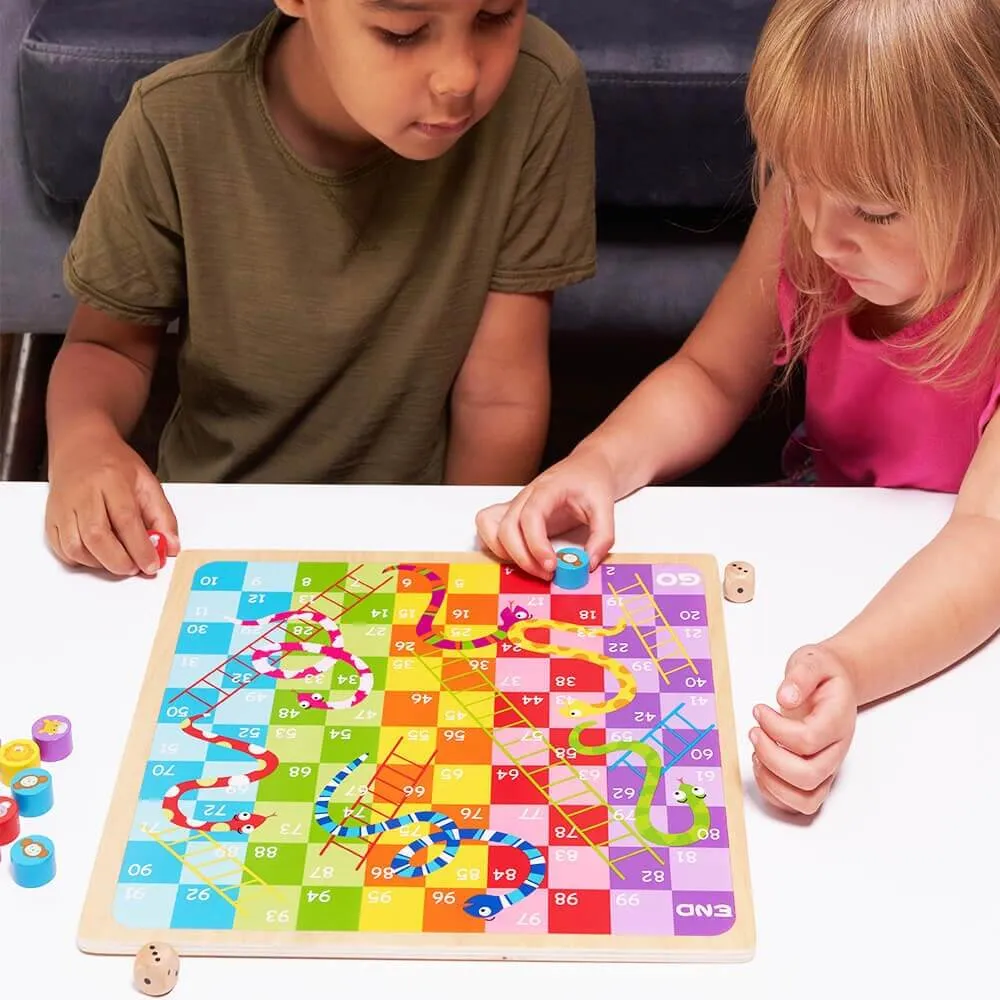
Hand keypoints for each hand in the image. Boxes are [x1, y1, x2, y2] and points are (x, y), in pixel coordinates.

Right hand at [45, 426, 179, 576]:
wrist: (81, 447)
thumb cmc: (114, 464)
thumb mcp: (147, 482)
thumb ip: (162, 515)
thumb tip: (171, 547)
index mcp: (111, 480)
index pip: (126, 519)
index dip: (140, 547)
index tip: (152, 565)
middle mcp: (83, 493)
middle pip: (97, 536)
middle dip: (119, 561)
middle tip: (135, 567)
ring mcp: (63, 506)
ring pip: (76, 547)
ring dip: (100, 563)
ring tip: (119, 561)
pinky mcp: (51, 517)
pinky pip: (62, 549)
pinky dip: (81, 560)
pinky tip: (98, 556)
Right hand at [475, 448, 617, 578]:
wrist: (587, 467)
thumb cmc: (592, 481)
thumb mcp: (606, 506)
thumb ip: (602, 536)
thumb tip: (588, 564)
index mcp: (547, 489)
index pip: (530, 516)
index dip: (536, 544)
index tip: (552, 565)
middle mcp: (525, 496)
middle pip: (506, 528)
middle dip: (523, 557)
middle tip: (548, 573)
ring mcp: (516, 505)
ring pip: (492, 530)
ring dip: (507, 554)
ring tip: (535, 567)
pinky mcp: (514, 514)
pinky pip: (490, 529)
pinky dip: (497, 547)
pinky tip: (521, 557)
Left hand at [749, 644, 857, 815]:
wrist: (836, 684)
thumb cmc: (823, 674)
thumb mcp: (813, 660)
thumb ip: (801, 675)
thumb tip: (785, 698)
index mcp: (838, 721)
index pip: (809, 739)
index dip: (776, 728)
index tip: (759, 710)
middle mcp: (836, 750)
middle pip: (808, 775)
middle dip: (771, 756)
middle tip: (754, 732)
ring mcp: (828, 767)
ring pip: (806, 799)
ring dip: (772, 780)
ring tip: (756, 752)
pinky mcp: (817, 777)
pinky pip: (799, 804)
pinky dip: (775, 793)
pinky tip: (761, 764)